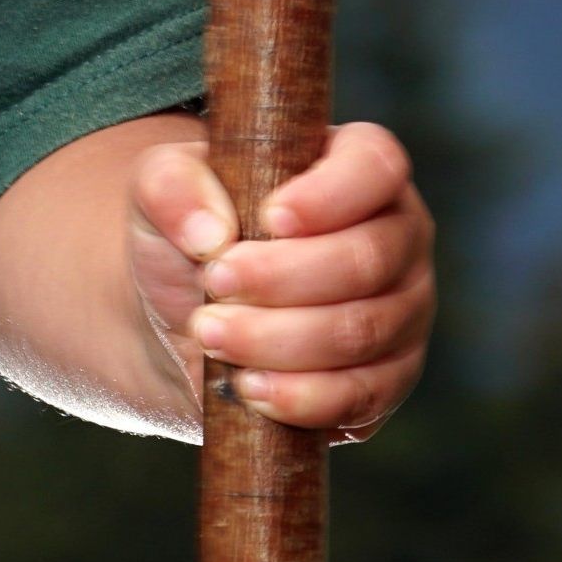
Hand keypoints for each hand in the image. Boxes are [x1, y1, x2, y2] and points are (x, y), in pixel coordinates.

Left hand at [131, 122, 433, 442]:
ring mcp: (402, 314)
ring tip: (209, 333)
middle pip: (366, 260)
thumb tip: (209, 233)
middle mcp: (396, 238)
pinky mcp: (387, 382)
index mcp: (357, 168)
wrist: (186, 320)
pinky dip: (301, 395)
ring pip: (360, 332)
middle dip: (281, 278)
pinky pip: (361, 396)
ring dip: (277, 338)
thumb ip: (170, 186)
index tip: (268, 219)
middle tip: (213, 283)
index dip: (329, 195)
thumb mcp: (160, 190)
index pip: (375, 166)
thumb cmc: (189, 236)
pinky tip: (250, 386)